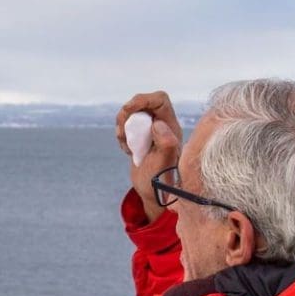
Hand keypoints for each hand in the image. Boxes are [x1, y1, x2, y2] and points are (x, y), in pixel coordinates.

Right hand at [115, 91, 183, 221]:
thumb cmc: (161, 183)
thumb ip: (166, 144)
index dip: (143, 99)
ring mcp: (151, 131)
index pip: (160, 100)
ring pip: (133, 113)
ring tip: (126, 145)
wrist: (154, 195)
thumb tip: (158, 124)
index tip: (128, 110)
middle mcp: (163, 126)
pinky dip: (122, 134)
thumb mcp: (163, 165)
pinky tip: (127, 150)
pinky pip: (127, 125)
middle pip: (143, 103)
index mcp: (171, 128)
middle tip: (122, 133)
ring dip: (123, 126)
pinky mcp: (142, 137)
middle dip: (128, 114)